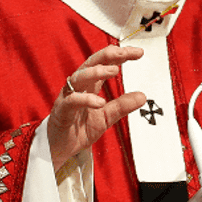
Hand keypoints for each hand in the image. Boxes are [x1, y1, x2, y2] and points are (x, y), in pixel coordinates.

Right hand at [47, 45, 144, 170]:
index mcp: (89, 85)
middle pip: (91, 63)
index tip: (138, 52)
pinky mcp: (61, 111)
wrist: (59, 148)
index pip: (105, 64)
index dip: (120, 56)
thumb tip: (142, 97)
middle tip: (123, 52)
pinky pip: (72, 101)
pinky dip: (85, 99)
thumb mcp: (106, 117)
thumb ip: (122, 106)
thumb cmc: (78, 129)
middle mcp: (78, 87)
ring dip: (96, 72)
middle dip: (107, 55)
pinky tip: (99, 102)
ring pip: (79, 77)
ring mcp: (68, 97)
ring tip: (113, 71)